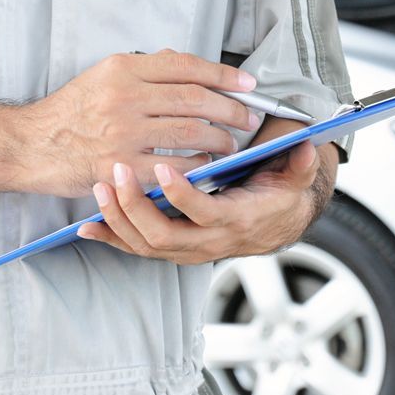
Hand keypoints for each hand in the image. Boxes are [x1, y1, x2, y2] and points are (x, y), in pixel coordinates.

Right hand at [11, 50, 260, 196]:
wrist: (29, 144)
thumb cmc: (69, 111)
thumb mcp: (102, 75)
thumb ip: (145, 70)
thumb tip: (188, 66)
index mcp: (124, 68)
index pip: (187, 66)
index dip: (224, 75)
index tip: (248, 85)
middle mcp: (125, 95)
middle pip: (196, 98)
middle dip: (231, 109)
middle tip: (248, 118)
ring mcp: (123, 131)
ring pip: (191, 131)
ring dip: (220, 138)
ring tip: (231, 143)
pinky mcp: (121, 165)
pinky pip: (174, 165)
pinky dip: (198, 165)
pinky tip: (207, 165)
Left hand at [76, 140, 328, 263]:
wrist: (274, 225)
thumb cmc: (277, 195)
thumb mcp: (295, 179)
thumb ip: (299, 164)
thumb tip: (306, 145)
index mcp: (236, 221)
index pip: (203, 213)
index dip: (180, 193)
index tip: (160, 166)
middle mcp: (208, 242)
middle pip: (163, 235)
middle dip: (135, 207)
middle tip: (116, 173)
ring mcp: (186, 249)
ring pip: (145, 244)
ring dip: (118, 219)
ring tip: (100, 187)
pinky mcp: (171, 249)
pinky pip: (136, 248)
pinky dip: (111, 238)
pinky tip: (87, 226)